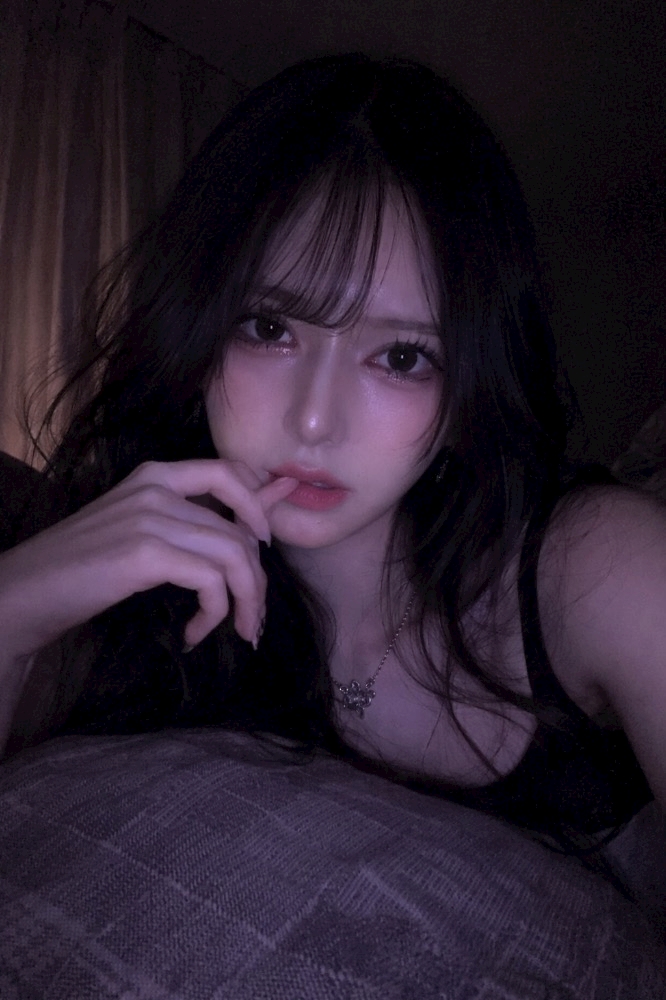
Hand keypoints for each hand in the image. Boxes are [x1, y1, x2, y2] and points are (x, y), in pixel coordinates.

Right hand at [0, 459, 296, 659]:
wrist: (24, 592)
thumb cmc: (81, 568)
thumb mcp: (140, 531)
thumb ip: (192, 523)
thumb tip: (257, 530)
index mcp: (155, 475)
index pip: (230, 472)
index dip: (259, 509)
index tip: (263, 548)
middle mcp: (157, 487)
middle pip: (239, 530)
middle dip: (257, 580)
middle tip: (253, 618)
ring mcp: (151, 517)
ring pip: (234, 556)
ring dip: (246, 602)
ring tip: (238, 631)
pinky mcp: (145, 553)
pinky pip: (211, 582)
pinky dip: (215, 615)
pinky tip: (193, 635)